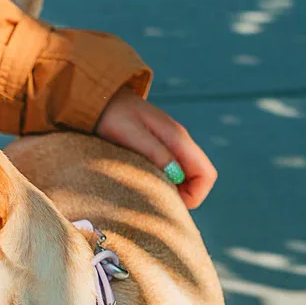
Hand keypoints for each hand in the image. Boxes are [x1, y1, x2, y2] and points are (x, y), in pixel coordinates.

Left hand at [97, 87, 216, 208]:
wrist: (99, 99)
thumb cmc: (112, 116)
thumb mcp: (132, 136)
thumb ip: (156, 153)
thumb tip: (176, 176)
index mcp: (178, 138)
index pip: (206, 174)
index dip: (195, 196)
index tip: (170, 205)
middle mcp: (178, 141)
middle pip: (198, 177)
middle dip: (183, 196)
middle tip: (155, 204)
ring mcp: (169, 143)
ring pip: (184, 175)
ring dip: (172, 189)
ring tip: (147, 195)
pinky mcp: (156, 146)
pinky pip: (170, 169)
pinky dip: (162, 181)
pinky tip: (143, 184)